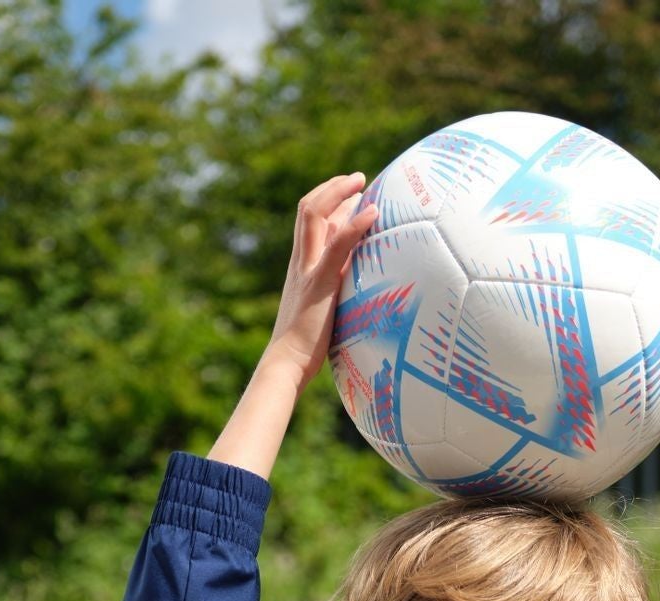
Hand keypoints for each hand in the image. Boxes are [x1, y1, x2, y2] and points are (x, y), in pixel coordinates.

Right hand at [265, 172, 378, 395]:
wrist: (286, 362)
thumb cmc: (306, 345)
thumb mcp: (320, 308)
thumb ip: (333, 289)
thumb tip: (354, 283)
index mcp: (300, 266)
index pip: (308, 219)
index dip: (327, 199)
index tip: (348, 192)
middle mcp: (301, 261)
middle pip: (309, 208)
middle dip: (333, 187)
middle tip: (358, 179)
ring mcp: (308, 270)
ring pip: (315, 215)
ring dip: (339, 192)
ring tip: (363, 182)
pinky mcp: (320, 283)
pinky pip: (337, 246)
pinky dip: (355, 225)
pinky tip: (373, 212)